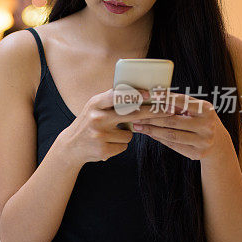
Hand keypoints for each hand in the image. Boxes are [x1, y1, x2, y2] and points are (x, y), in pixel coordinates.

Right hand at [60, 87, 175, 163]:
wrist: (71, 146)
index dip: (135, 95)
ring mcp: (100, 135)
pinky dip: (120, 145)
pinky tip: (107, 143)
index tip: (150, 94)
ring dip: (126, 134)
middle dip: (152, 112)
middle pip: (132, 115)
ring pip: (130, 133)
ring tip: (110, 134)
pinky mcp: (104, 149)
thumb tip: (138, 91)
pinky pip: (124, 145)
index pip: (117, 96)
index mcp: (95, 104)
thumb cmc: (88, 123)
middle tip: (170, 110)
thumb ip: (111, 99)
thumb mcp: (94, 107)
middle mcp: (97, 118)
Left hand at [131, 90, 228, 159]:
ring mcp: (203, 141)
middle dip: (152, 118)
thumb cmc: (201, 120)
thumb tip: (154, 94)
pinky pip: (173, 145)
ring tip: (138, 126)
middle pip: (173, 121)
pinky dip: (159, 138)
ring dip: (152, 130)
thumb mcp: (196, 109)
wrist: (218, 143)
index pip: (182, 102)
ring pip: (171, 135)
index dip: (166, 98)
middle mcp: (207, 125)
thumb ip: (180, 103)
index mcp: (206, 110)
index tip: (150, 94)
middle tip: (136, 115)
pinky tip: (149, 134)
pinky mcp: (197, 153)